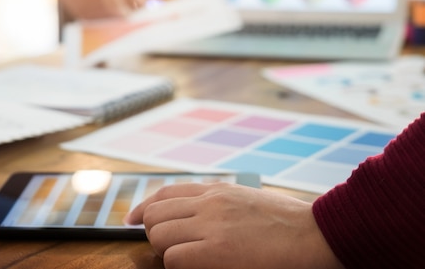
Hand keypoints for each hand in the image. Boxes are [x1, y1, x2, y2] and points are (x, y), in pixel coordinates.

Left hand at [125, 182, 343, 268]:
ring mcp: (212, 225)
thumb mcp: (247, 199)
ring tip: (185, 258)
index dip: (142, 208)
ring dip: (165, 250)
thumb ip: (218, 202)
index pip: (163, 193)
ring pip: (158, 234)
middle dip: (154, 232)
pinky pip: (174, 258)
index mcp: (216, 189)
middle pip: (154, 214)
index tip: (132, 220)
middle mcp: (208, 203)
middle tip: (169, 247)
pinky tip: (196, 267)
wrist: (318, 233)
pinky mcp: (218, 251)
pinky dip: (177, 265)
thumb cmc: (288, 221)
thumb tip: (193, 212)